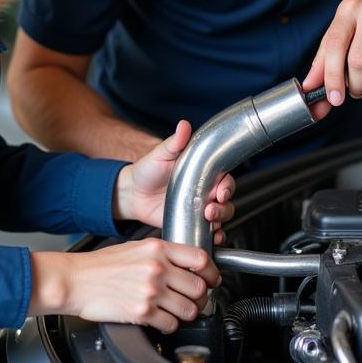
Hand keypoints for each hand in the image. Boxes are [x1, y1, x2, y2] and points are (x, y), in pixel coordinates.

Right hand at [30, 240, 220, 331]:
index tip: (211, 279)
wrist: (76, 280)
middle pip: (199, 287)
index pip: (200, 258)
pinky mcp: (142, 311)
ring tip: (177, 311)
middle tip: (194, 300)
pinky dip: (169, 325)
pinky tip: (161, 320)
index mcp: (157, 248)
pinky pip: (170, 324)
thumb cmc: (101, 265)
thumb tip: (184, 264)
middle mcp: (157, 268)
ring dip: (187, 314)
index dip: (212, 272)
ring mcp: (150, 290)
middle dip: (201, 297)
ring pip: (189, 309)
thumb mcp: (135, 247)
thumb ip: (161, 254)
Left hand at [114, 121, 235, 243]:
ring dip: (221, 221)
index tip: (220, 192)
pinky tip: (213, 237)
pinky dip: (215, 237)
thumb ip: (175, 142)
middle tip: (210, 210)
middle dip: (224, 208)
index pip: (225, 180)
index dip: (227, 187)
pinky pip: (209, 233)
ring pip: (222, 217)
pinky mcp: (191, 224)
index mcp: (203, 173)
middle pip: (227, 201)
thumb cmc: (148, 169)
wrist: (133, 193)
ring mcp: (199, 209)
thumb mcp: (161, 154)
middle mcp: (205, 191)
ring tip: (210, 222)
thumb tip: (184, 125)